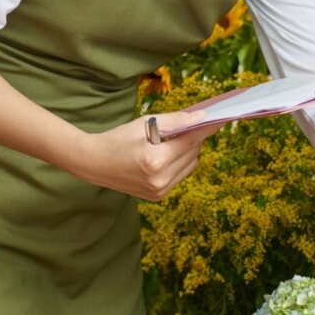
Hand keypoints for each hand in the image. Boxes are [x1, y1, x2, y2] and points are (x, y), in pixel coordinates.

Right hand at [69, 110, 221, 201]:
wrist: (93, 163)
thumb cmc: (118, 139)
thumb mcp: (145, 123)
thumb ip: (175, 121)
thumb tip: (201, 117)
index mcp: (155, 161)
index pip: (191, 141)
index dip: (206, 128)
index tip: (221, 118)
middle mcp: (159, 180)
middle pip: (193, 154)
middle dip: (195, 138)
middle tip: (191, 124)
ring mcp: (158, 191)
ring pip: (190, 165)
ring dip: (188, 151)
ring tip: (174, 140)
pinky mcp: (157, 196)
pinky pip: (180, 175)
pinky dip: (180, 163)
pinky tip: (167, 154)